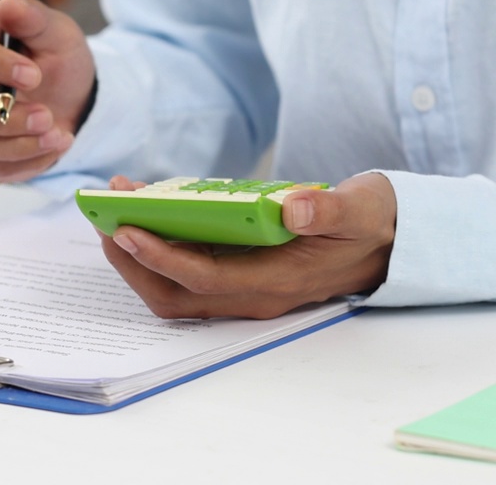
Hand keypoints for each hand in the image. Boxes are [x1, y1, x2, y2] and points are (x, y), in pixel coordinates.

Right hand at [0, 0, 95, 181]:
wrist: (72, 101)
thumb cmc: (56, 62)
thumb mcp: (57, 34)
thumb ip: (34, 18)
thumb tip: (8, 5)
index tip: (35, 75)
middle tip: (45, 117)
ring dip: (17, 145)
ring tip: (58, 135)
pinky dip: (27, 163)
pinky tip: (52, 147)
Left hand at [99, 174, 395, 318]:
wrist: (390, 239)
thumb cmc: (371, 222)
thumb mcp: (360, 210)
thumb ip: (328, 211)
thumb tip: (293, 208)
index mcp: (277, 282)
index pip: (204, 279)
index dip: (160, 258)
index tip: (125, 231)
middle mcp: (251, 293)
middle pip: (172, 294)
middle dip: (131, 260)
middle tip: (104, 215)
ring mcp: (240, 286)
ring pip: (172, 285)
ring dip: (136, 251)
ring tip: (116, 201)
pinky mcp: (235, 270)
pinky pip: (183, 265)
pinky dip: (157, 240)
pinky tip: (145, 200)